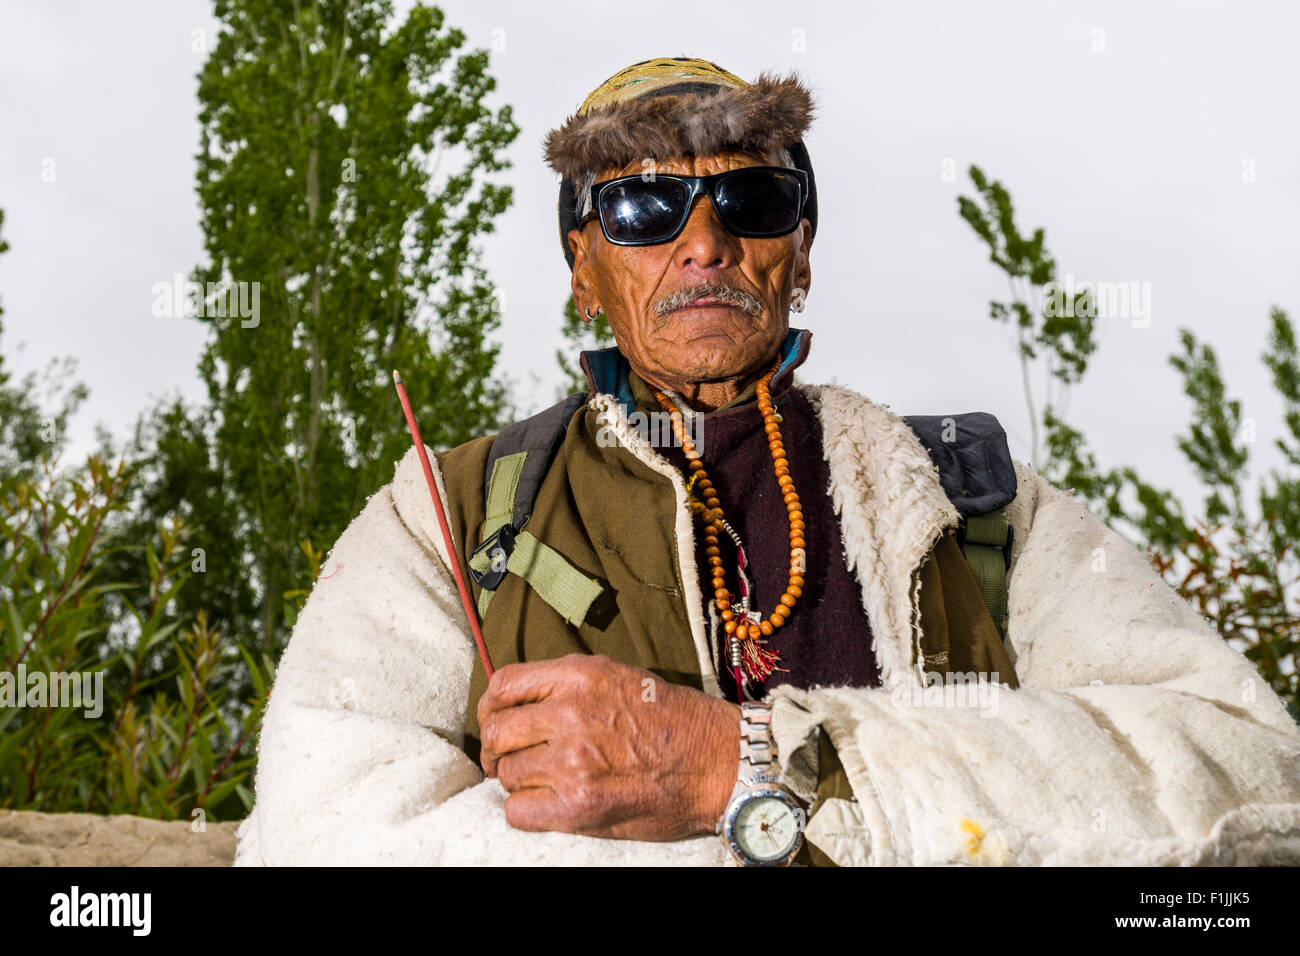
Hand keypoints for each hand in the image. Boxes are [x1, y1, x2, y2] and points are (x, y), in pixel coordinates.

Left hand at [477, 653, 740, 840]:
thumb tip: (520, 699)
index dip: (492, 706)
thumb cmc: (672, 719)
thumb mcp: (617, 677)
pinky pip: (518, 811)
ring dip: (520, 780)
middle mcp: (569, 714)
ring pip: (506, 773)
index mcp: (578, 676)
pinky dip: (527, 810)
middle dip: (497, 748)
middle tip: (509, 759)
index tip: (497, 720)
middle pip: (496, 732)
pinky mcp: (578, 804)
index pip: (503, 684)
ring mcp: (572, 761)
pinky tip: (549, 804)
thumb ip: (566, 684)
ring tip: (547, 781)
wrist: (716, 761)